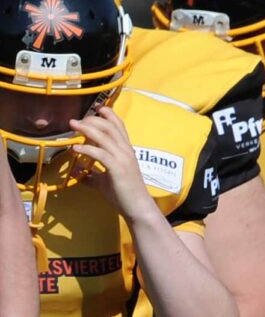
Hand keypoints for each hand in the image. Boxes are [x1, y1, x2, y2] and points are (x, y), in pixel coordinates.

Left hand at [68, 107, 162, 221]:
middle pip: (110, 127)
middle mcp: (126, 151)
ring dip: (87, 129)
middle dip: (92, 120)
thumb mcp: (105, 182)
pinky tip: (75, 149)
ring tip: (74, 126)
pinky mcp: (117, 168)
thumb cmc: (124, 195)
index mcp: (127, 151)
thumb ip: (92, 175)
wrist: (138, 208)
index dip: (108, 115)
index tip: (96, 109)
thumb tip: (77, 173)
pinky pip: (100, 154)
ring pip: (105, 137)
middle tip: (76, 121)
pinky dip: (86, 149)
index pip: (119, 126)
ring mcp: (123, 159)